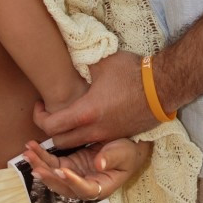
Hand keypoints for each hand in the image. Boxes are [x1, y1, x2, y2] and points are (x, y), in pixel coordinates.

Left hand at [22, 138, 148, 201]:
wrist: (125, 146)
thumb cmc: (128, 152)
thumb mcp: (125, 154)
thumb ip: (112, 157)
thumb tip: (98, 164)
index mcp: (102, 188)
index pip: (85, 190)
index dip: (73, 182)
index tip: (62, 171)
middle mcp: (85, 186)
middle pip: (63, 187)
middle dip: (48, 176)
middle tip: (35, 165)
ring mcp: (75, 176)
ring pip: (54, 176)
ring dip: (40, 165)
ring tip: (28, 153)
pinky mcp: (68, 165)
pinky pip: (52, 164)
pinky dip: (41, 156)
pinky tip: (31, 147)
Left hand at [33, 49, 152, 147]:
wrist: (163, 87)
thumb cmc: (132, 73)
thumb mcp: (101, 62)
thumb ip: (80, 64)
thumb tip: (65, 58)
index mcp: (86, 113)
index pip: (50, 126)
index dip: (39, 117)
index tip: (41, 105)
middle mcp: (94, 130)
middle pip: (60, 143)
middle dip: (51, 131)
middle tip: (51, 113)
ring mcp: (108, 136)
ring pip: (77, 145)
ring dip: (68, 135)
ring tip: (67, 118)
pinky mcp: (119, 137)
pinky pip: (94, 142)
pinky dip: (85, 136)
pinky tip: (88, 120)